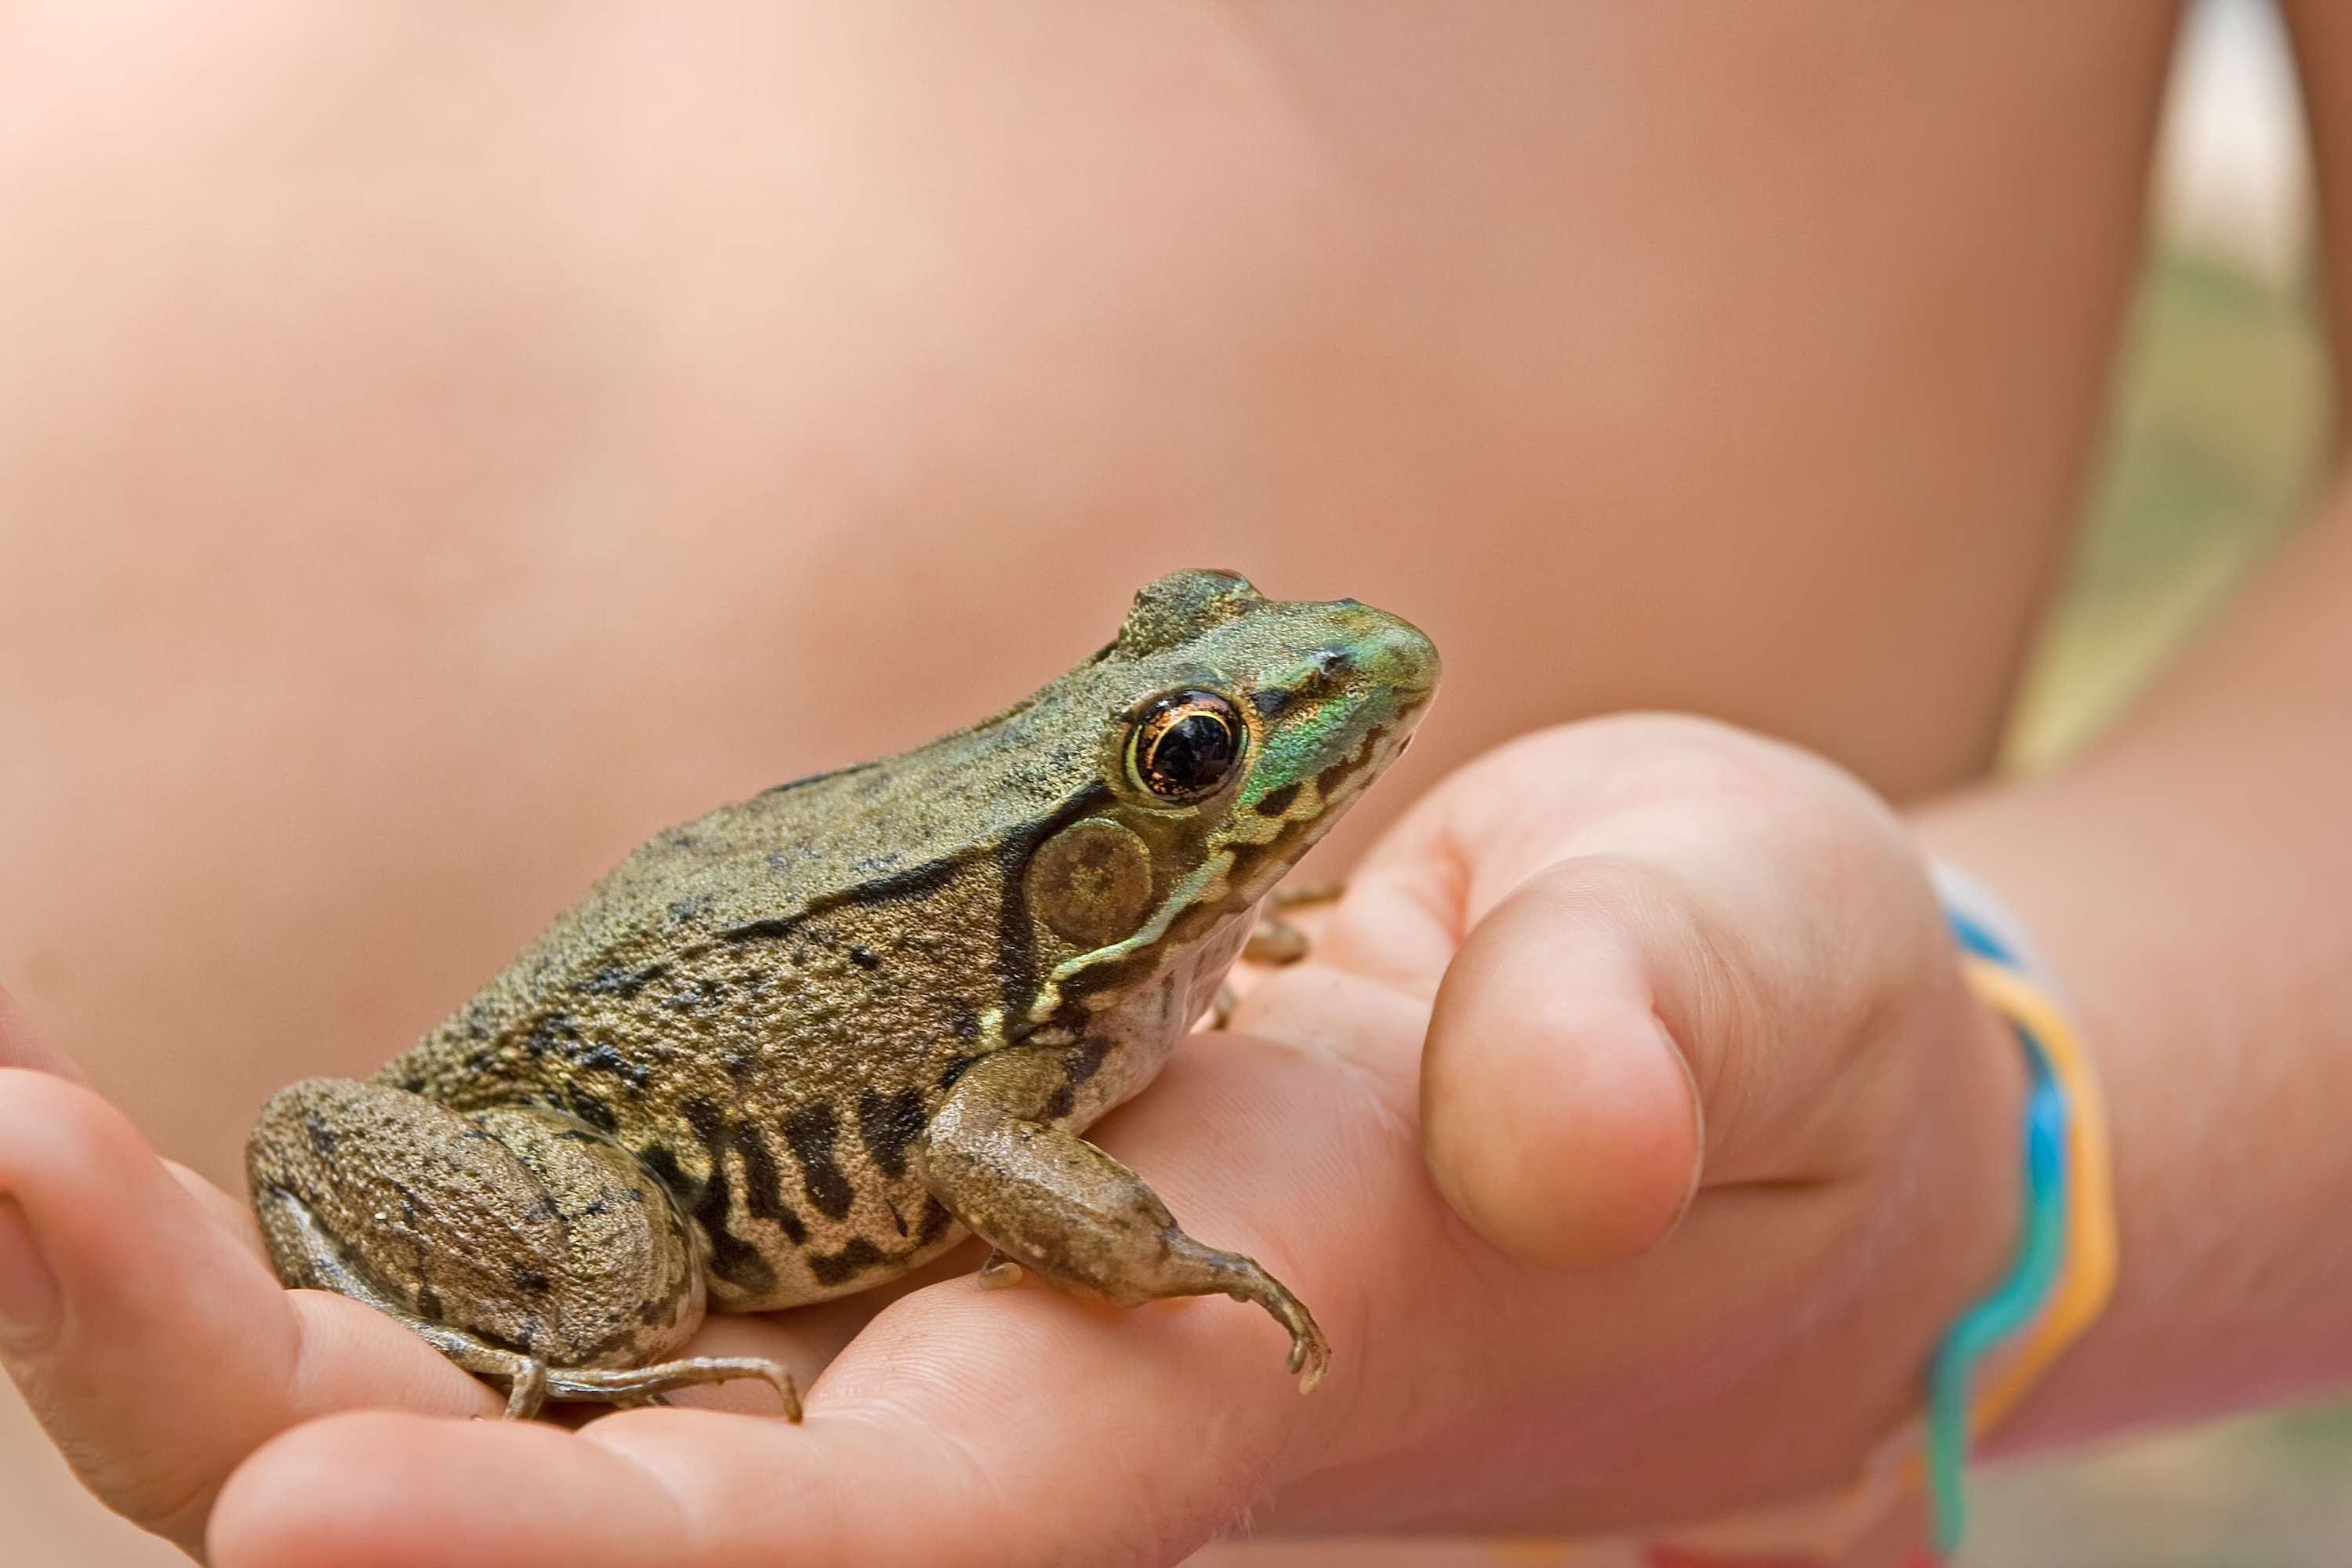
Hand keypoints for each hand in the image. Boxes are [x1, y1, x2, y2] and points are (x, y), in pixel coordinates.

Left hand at [0, 714, 2021, 1564]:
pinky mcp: (898, 1148)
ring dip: (263, 1294)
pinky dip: (397, 1201)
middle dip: (271, 1405)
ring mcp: (924, 1268)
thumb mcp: (1752, 986)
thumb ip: (1672, 1030)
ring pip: (533, 1373)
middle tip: (17, 1169)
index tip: (295, 1520)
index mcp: (1193, 1370)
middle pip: (597, 1492)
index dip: (579, 1562)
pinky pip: (598, 1233)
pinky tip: (244, 1128)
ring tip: (17, 1137)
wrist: (1676, 1056)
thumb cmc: (1745, 1032)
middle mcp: (1005, 1368)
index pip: (859, 1535)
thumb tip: (1567, 1110)